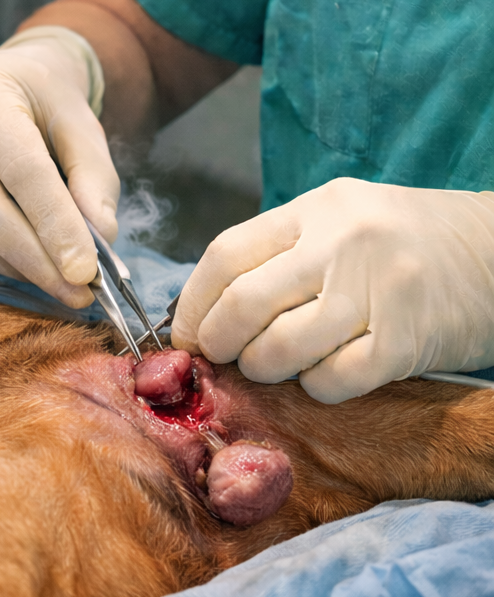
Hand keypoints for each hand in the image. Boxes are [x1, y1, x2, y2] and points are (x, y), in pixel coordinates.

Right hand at [0, 28, 119, 306]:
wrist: (2, 79)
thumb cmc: (45, 99)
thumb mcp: (81, 122)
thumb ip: (94, 177)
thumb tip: (101, 239)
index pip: (20, 168)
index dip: (53, 223)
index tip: (86, 269)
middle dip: (34, 259)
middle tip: (78, 291)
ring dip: (19, 268)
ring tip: (63, 284)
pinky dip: (0, 261)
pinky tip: (32, 267)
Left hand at [172, 177, 493, 401]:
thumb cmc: (409, 245)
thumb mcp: (345, 222)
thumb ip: (283, 252)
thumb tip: (207, 309)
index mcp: (319, 209)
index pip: (226, 255)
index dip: (193, 303)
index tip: (187, 334)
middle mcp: (344, 243)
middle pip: (243, 304)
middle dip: (219, 343)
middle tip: (221, 358)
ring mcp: (378, 291)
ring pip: (281, 349)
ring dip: (264, 369)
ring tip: (276, 365)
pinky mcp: (406, 341)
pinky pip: (332, 381)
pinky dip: (317, 388)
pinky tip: (327, 375)